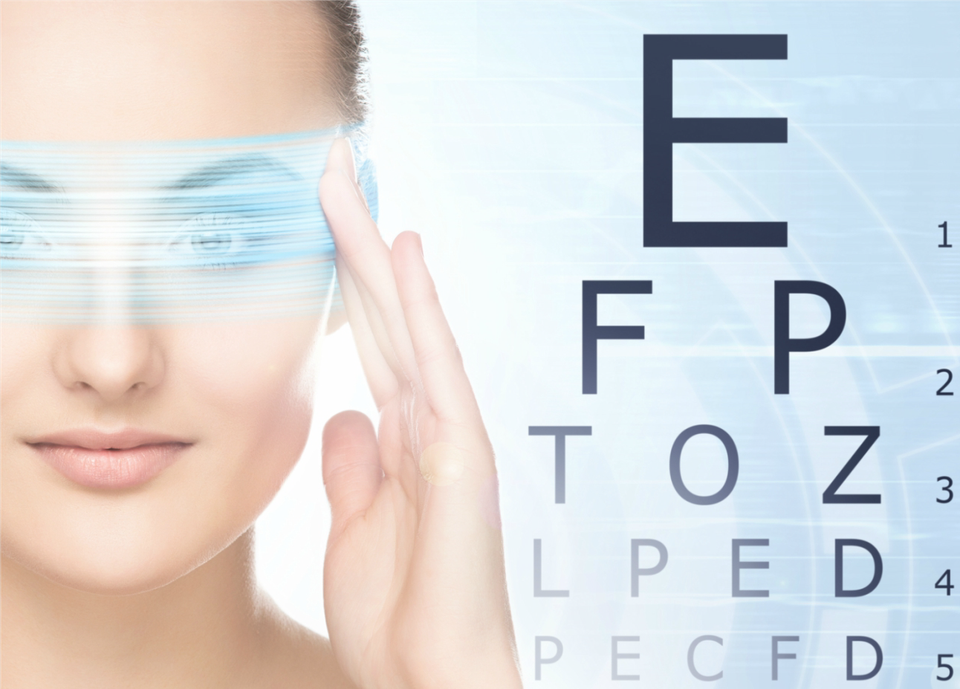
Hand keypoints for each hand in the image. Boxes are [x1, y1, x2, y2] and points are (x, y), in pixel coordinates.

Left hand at [318, 139, 521, 688]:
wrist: (432, 676)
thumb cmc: (402, 614)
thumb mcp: (355, 530)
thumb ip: (353, 468)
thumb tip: (346, 413)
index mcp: (398, 440)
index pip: (365, 340)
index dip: (340, 281)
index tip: (320, 225)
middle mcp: (426, 421)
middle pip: (380, 315)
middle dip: (351, 242)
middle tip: (330, 171)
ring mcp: (448, 430)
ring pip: (404, 320)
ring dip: (373, 250)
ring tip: (348, 182)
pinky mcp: (463, 451)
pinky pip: (436, 363)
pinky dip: (419, 305)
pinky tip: (402, 251)